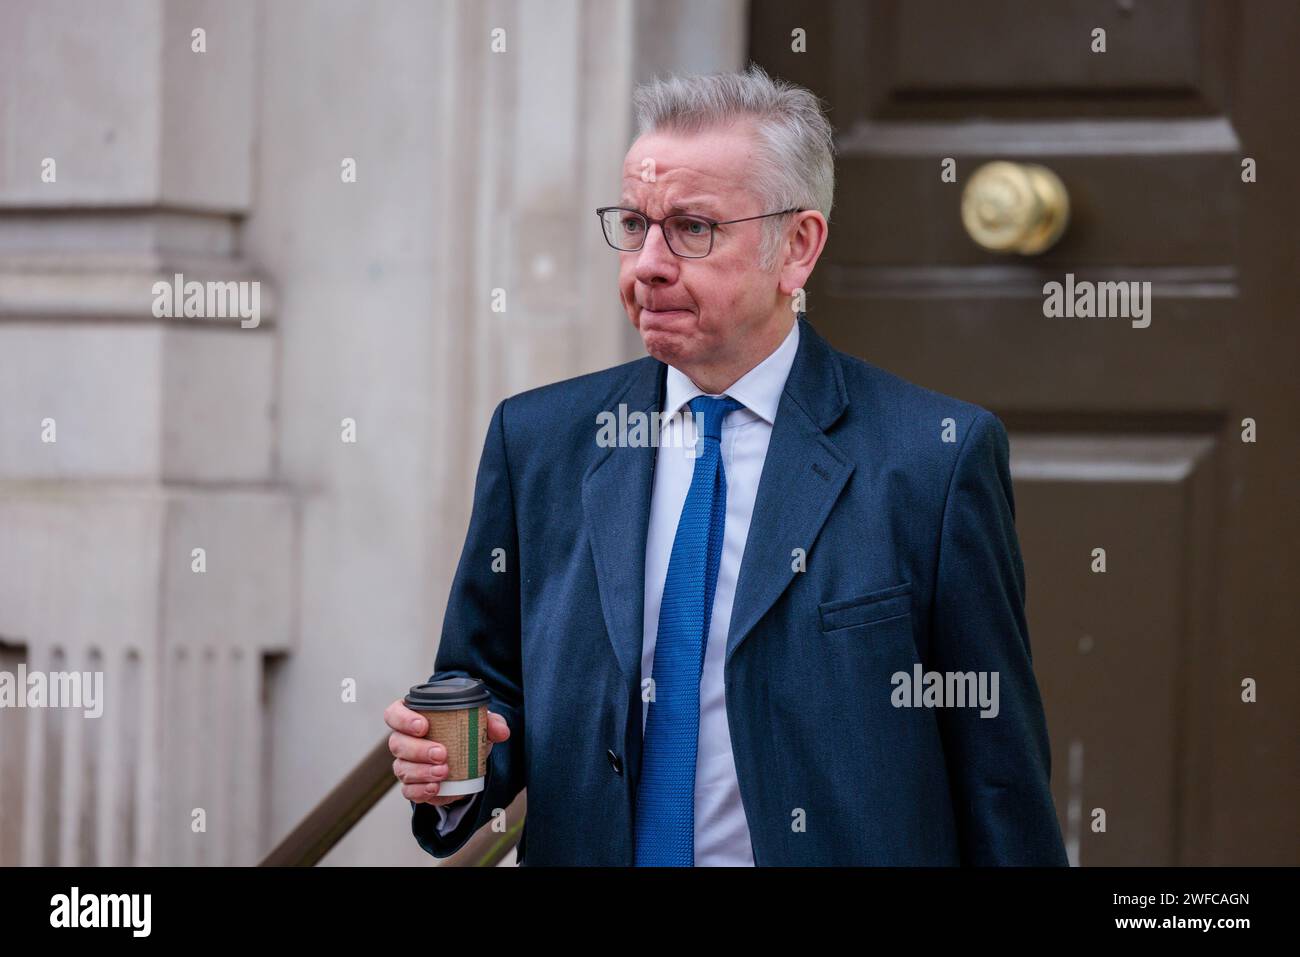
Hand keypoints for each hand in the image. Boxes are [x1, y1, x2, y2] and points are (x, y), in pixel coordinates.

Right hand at [384, 698, 509, 805]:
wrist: (468, 761)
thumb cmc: (466, 733)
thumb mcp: (480, 724)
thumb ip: (492, 723)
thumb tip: (502, 731)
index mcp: (412, 716)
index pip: (394, 714)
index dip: (403, 719)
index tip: (423, 726)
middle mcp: (403, 740)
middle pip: (397, 743)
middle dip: (418, 750)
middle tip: (442, 753)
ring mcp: (405, 764)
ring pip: (401, 768)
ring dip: (421, 771)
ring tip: (443, 772)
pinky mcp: (412, 785)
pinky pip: (408, 790)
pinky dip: (420, 791)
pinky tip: (435, 788)